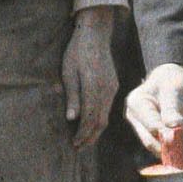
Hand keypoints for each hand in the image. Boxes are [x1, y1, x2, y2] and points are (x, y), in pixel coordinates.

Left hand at [62, 8, 118, 150]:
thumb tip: (72, 119)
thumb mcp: (69, 73)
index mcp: (94, 87)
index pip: (89, 118)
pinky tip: (92, 123)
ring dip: (95, 130)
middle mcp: (106, 90)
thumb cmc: (77, 51)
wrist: (95, 33)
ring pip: (106, 115)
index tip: (74, 144)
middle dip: (90, 137)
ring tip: (84, 140)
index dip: (82, 134)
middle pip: (101, 121)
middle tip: (79, 148)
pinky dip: (100, 118)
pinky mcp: (113, 85)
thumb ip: (72, 96)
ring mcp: (112, 87)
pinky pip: (108, 107)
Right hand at [125, 62, 182, 158]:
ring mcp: (144, 128)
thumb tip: (174, 128)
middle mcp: (137, 118)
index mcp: (136, 104)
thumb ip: (172, 109)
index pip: (151, 126)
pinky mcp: (155, 134)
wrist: (173, 80)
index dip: (168, 132)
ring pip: (162, 146)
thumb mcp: (173, 90)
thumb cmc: (171, 80)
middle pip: (152, 141)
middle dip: (175, 143)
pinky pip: (169, 145)